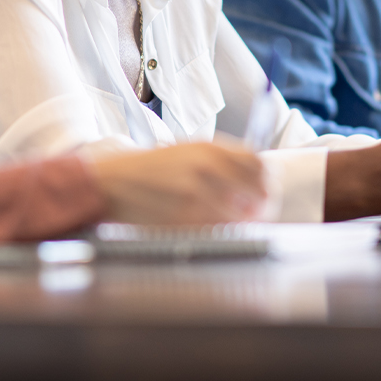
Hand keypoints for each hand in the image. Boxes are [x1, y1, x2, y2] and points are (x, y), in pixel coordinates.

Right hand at [87, 143, 266, 224]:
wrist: (113, 181)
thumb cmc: (153, 168)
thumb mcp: (189, 151)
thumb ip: (223, 160)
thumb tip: (259, 181)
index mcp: (210, 148)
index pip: (259, 164)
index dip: (267, 182)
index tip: (266, 193)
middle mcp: (207, 167)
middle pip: (258, 191)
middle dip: (263, 206)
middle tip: (259, 215)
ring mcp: (196, 193)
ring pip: (242, 214)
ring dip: (243, 223)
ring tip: (233, 224)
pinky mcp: (184, 217)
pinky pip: (218, 230)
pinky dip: (220, 232)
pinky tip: (212, 229)